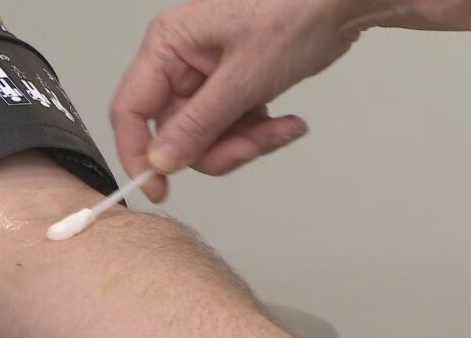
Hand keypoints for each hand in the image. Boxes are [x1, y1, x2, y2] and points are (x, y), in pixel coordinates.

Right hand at [111, 0, 388, 201]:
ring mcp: (204, 78)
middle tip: (252, 147)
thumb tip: (161, 161)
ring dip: (245, 144)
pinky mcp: (229, 89)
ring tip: (281, 129)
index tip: (157, 187)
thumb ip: (197, 125)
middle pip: (174, 133)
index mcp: (166, 46)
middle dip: (217, 149)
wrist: (340, 4)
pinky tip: (287, 123)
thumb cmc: (294, 14)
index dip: (138, 154)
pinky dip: (258, 134)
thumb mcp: (242, 79)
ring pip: (205, 138)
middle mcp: (179, 63)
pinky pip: (229, 130)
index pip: (131, 110)